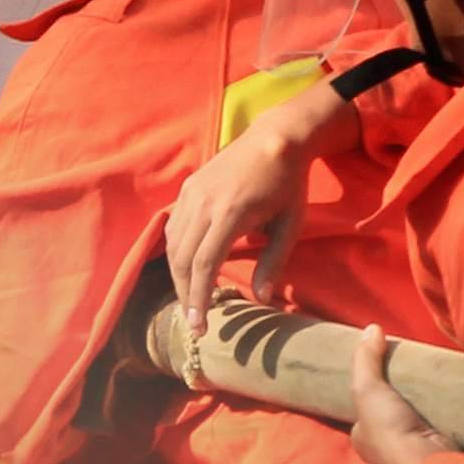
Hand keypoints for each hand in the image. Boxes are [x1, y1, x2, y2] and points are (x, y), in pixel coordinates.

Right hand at [166, 97, 333, 325]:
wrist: (275, 139)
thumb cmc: (289, 185)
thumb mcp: (290, 225)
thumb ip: (273, 262)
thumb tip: (259, 299)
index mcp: (230, 213)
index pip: (205, 264)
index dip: (198, 297)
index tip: (199, 325)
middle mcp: (203, 203)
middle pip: (182, 259)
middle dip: (185, 294)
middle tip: (194, 321)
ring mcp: (191, 194)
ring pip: (172, 244)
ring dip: (178, 275)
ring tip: (190, 298)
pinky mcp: (187, 188)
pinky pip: (174, 227)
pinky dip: (176, 252)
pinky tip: (187, 267)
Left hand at [344, 325, 445, 463]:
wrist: (430, 463)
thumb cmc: (390, 430)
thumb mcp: (368, 389)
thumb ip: (366, 359)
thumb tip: (371, 328)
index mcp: (364, 439)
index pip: (364, 411)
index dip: (371, 391)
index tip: (385, 372)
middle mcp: (386, 449)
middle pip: (393, 415)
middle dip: (402, 399)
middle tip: (416, 375)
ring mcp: (414, 453)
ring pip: (419, 422)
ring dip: (428, 406)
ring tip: (438, 382)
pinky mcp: (440, 452)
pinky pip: (442, 428)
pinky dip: (447, 416)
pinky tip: (455, 400)